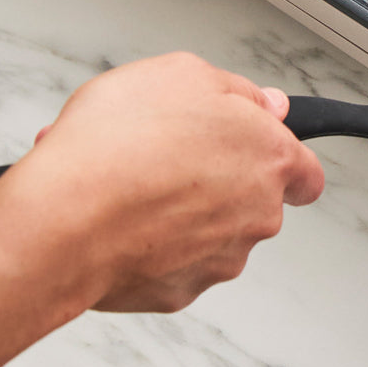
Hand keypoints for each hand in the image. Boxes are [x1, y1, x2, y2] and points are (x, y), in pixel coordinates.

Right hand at [0, 52, 323, 312]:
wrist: (61, 220)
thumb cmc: (118, 144)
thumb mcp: (183, 73)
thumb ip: (237, 89)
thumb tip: (264, 104)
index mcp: (270, 157)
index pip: (306, 172)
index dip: (282, 158)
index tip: (258, 152)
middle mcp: (257, 214)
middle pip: (254, 198)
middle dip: (215, 178)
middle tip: (167, 153)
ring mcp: (219, 259)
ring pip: (210, 230)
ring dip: (177, 208)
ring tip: (125, 178)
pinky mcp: (178, 293)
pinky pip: (171, 262)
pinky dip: (148, 243)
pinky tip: (113, 215)